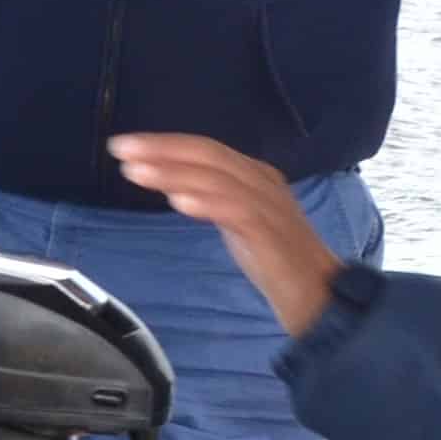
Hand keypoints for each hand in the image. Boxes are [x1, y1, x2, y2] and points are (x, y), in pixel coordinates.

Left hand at [108, 135, 345, 335]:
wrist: (320, 295)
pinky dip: (205, 203)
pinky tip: (177, 201)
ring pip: (217, 179)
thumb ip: (213, 199)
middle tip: (120, 149)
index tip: (125, 145)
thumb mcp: (238, 220)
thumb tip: (174, 185)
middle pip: (208, 156)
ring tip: (135, 172)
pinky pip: (236, 211)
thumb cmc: (275, 259)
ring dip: (173, 173)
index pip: (206, 150)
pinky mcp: (270, 234)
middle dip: (161, 150)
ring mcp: (268, 206)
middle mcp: (262, 182)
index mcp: (255, 175)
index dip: (165, 144)